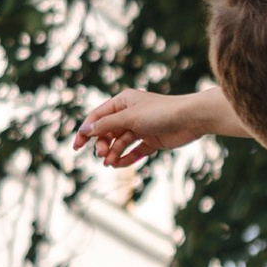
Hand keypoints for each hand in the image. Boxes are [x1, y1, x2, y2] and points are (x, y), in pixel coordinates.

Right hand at [78, 85, 215, 167]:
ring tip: (109, 163)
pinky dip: (126, 158)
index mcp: (122, 102)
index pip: (98, 116)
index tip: (76, 146)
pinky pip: (134, 151)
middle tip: (101, 154)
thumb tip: (85, 129)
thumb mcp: (129, 117)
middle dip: (102, 144)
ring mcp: (141, 128)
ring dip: (112, 153)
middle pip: (108, 131)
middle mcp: (130, 114)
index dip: (86, 131)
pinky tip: (118, 164)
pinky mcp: (151, 140)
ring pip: (120, 143)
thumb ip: (106, 125)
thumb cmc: (160, 112)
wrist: (190, 119)